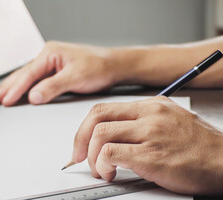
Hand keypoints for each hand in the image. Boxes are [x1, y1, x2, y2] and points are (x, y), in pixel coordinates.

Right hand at [0, 41, 120, 105]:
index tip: (5, 101)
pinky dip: (24, 88)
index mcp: (50, 53)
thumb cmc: (99, 66)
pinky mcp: (54, 71)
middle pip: (23, 74)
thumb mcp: (76, 77)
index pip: (28, 74)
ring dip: (12, 88)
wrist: (114, 66)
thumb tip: (33, 96)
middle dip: (6, 87)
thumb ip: (53, 87)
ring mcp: (50, 63)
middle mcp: (48, 56)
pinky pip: (35, 80)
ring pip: (27, 77)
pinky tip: (18, 93)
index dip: (16, 89)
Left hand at [72, 96, 222, 193]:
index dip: (86, 126)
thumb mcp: (171, 121)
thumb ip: (142, 122)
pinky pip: (111, 153)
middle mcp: (149, 115)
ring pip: (100, 135)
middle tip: (78, 156)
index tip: (82, 142)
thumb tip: (113, 133)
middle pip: (97, 117)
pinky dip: (103, 164)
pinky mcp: (151, 156)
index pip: (105, 108)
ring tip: (100, 169)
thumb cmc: (200, 146)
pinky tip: (110, 173)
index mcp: (151, 105)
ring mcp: (150, 133)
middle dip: (80, 138)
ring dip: (91, 155)